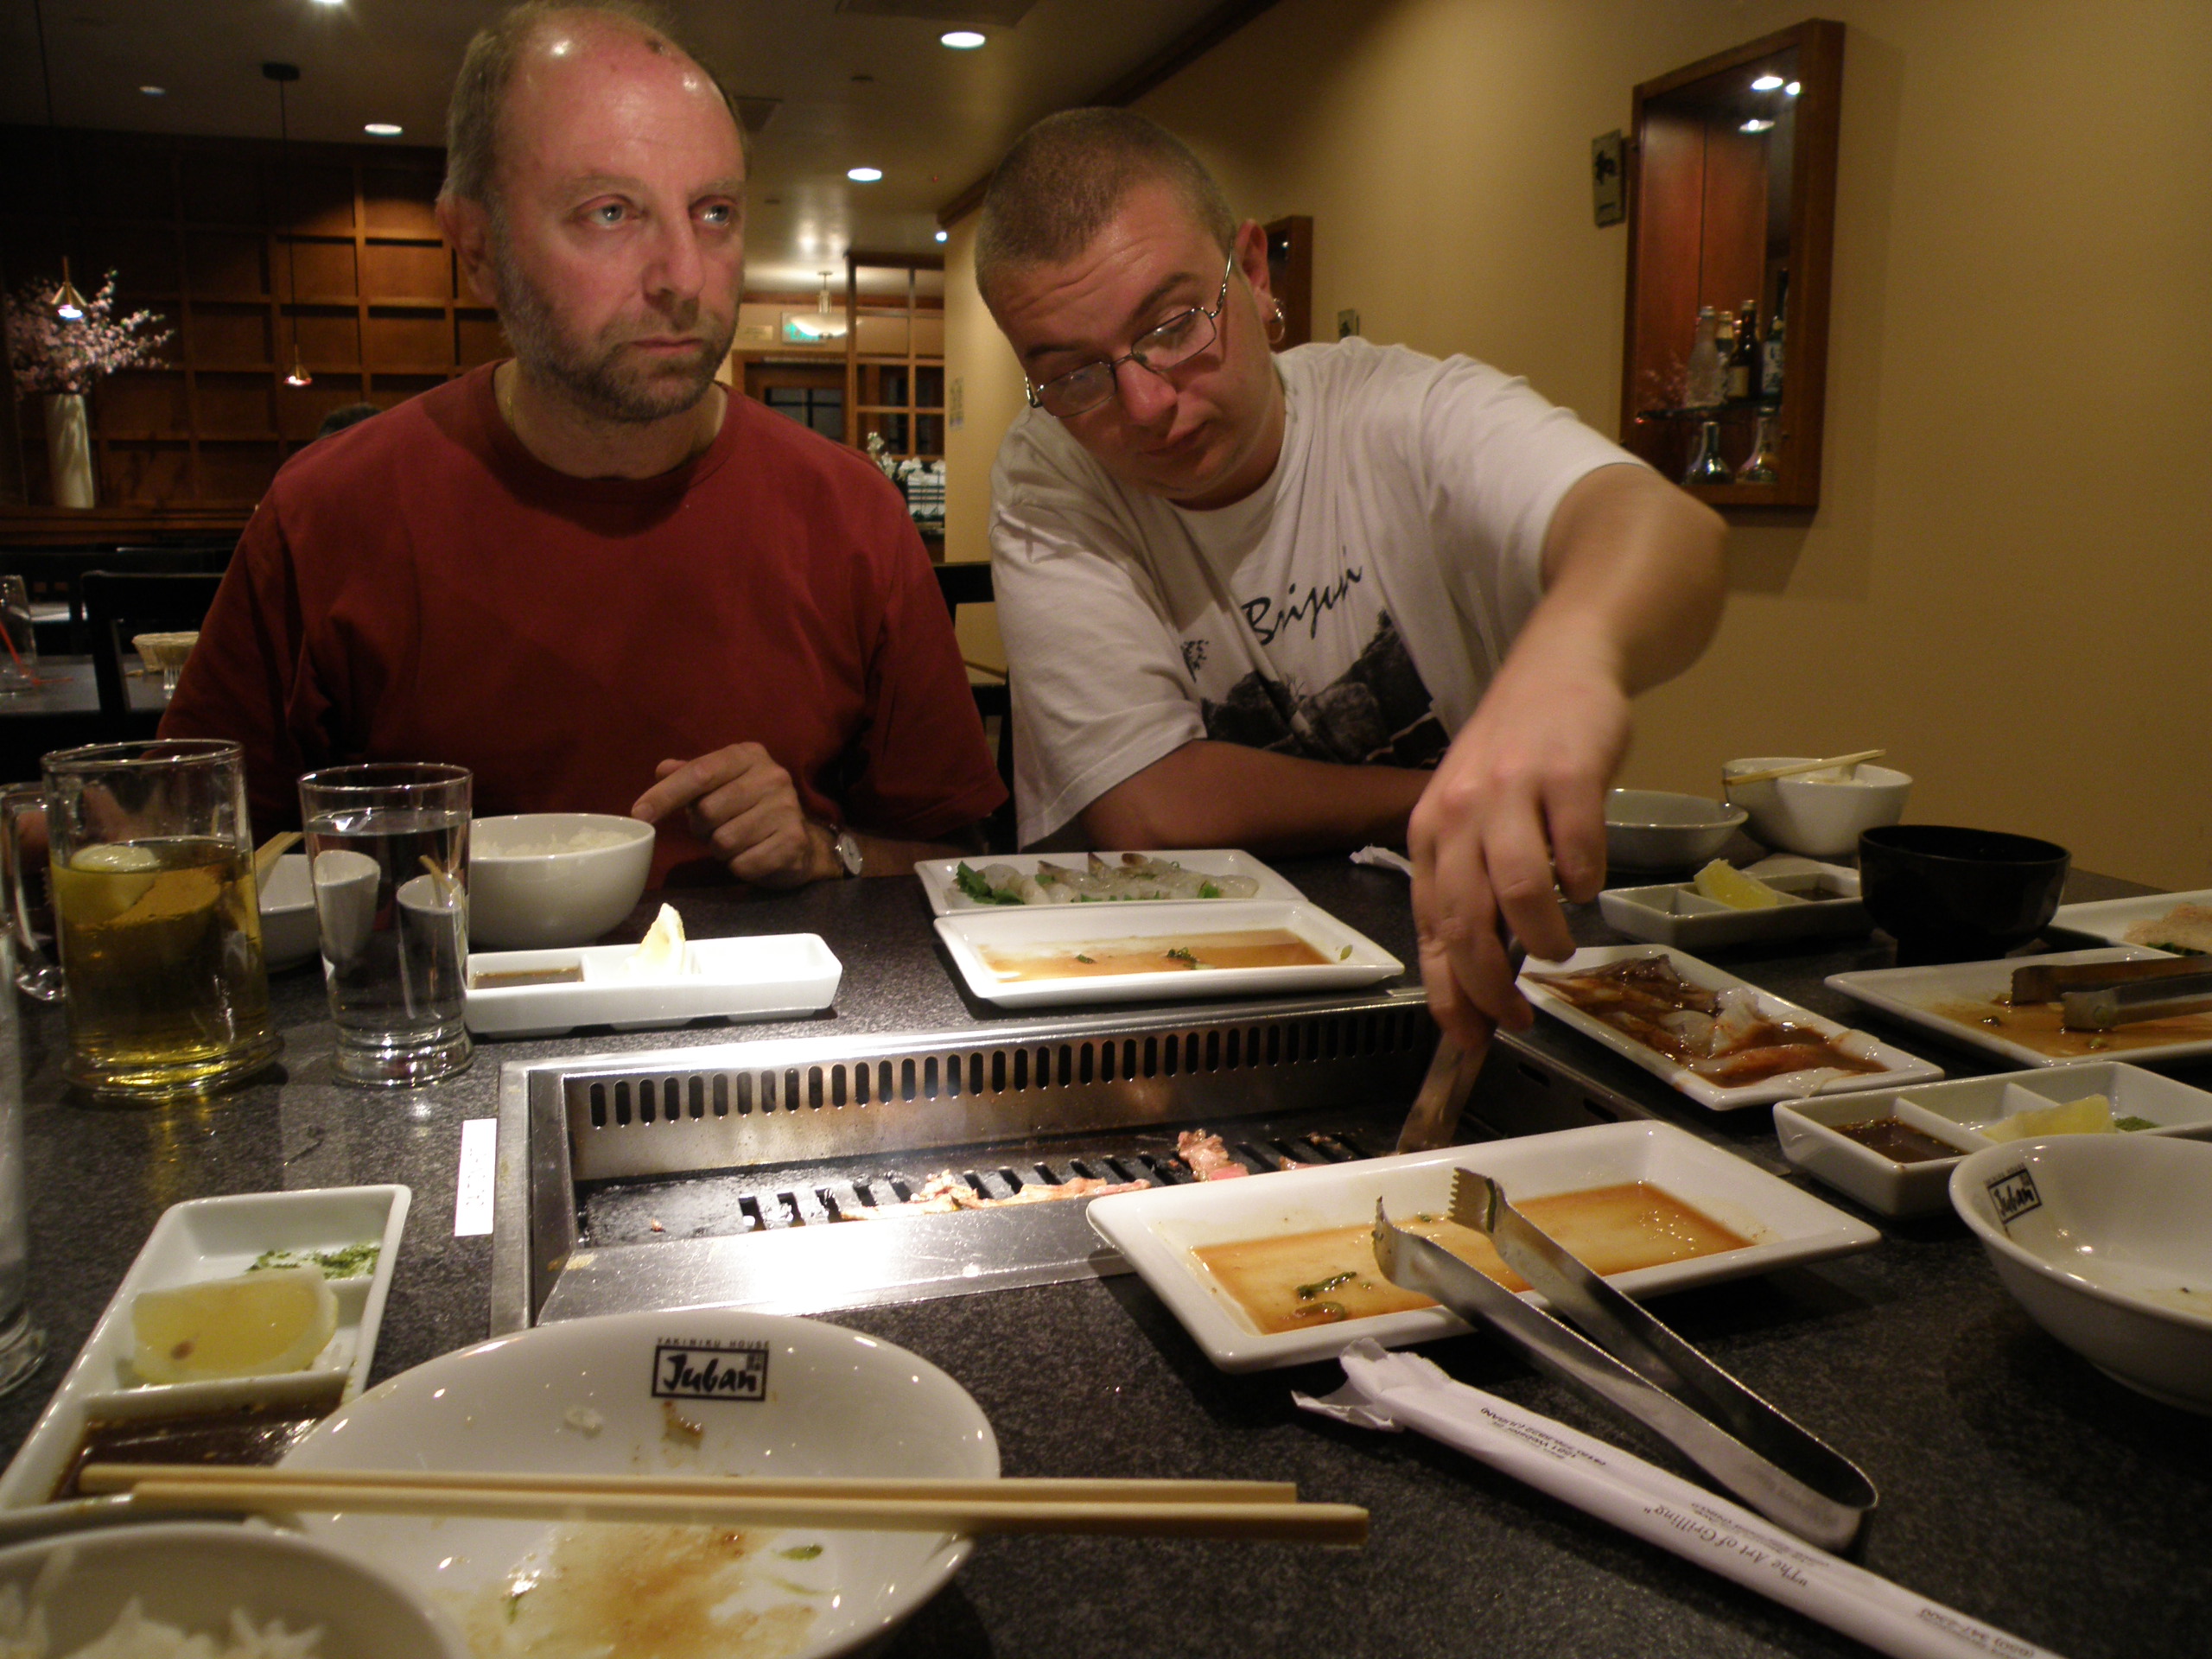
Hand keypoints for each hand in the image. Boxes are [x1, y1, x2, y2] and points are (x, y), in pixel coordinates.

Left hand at [629, 744, 834, 887]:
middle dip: (701, 828)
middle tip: (715, 828)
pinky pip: (743, 863)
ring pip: (724, 841)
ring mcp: (786, 809)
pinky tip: (752, 855)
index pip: (699, 773)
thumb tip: (662, 769)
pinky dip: (739, 866)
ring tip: (737, 841)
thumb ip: (691, 776)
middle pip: (707, 810)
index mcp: (749, 755)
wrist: (800, 842)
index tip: (639, 814)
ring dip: (720, 849)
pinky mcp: (792, 842)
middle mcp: (772, 777)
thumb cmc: (750, 809)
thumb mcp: (721, 784)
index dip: (665, 794)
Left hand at [1408, 635, 1629, 1048]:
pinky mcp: (1567, 773)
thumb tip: (1476, 977)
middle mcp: (1458, 814)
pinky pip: (1574, 847)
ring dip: (1542, 938)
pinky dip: (1584, 881)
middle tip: (1518, 1019)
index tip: (1473, 1038)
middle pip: (1466, 921)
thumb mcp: (1468, 819)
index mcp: (1428, 834)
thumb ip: (1467, 886)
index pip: (1430, 930)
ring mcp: (1511, 791)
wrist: (1559, 665)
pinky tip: (1588, 888)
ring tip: (1560, 950)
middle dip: (1490, 986)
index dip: (1451, 994)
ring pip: (1516, 890)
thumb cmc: (1513, 756)